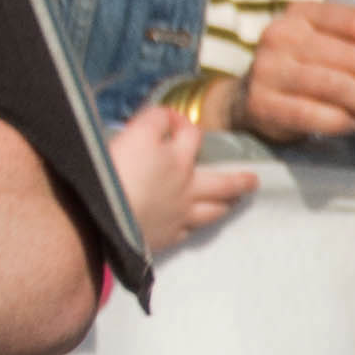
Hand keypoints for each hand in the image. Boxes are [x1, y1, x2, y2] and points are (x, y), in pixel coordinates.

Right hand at [111, 100, 255, 256]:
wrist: (102, 217)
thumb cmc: (113, 170)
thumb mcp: (132, 135)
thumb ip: (151, 123)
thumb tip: (164, 118)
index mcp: (175, 157)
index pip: (189, 133)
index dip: (180, 121)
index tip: (171, 118)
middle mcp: (186, 186)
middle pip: (222, 182)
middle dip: (238, 179)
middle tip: (252, 180)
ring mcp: (179, 215)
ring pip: (213, 210)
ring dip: (225, 204)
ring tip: (233, 202)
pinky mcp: (167, 237)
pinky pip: (188, 232)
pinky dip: (193, 226)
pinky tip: (192, 226)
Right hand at [236, 1, 354, 141]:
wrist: (251, 97)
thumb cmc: (306, 64)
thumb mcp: (336, 40)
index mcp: (301, 13)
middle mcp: (280, 35)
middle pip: (352, 57)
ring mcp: (268, 69)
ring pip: (338, 86)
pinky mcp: (263, 103)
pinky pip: (317, 115)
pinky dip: (345, 122)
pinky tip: (353, 124)